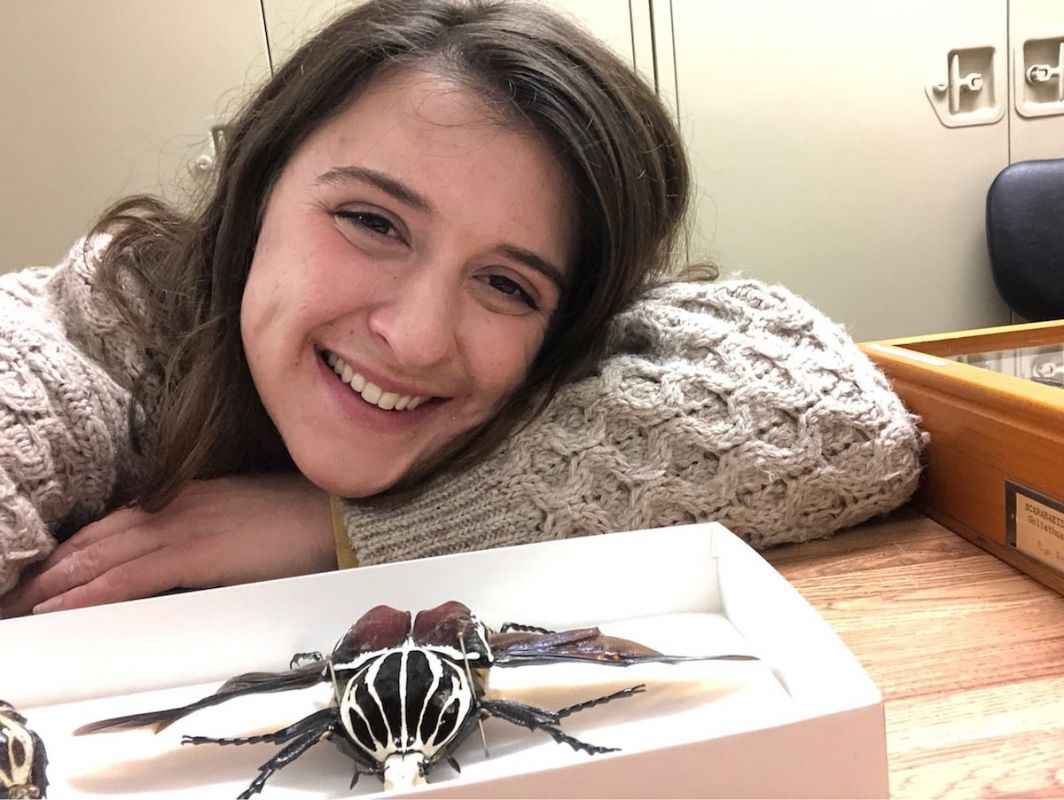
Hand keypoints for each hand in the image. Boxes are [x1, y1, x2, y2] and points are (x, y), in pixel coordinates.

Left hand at [0, 473, 334, 615]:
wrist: (340, 516)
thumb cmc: (301, 524)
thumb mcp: (243, 523)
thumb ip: (207, 535)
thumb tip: (181, 563)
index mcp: (188, 498)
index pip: (113, 524)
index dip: (73, 550)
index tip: (44, 574)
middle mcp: (177, 505)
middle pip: (96, 537)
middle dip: (51, 568)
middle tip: (17, 594)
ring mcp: (185, 525)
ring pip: (102, 554)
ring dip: (56, 582)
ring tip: (23, 605)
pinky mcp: (198, 550)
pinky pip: (130, 574)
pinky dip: (91, 591)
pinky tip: (63, 606)